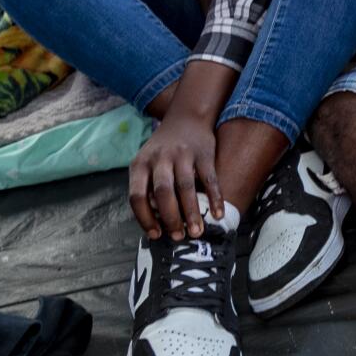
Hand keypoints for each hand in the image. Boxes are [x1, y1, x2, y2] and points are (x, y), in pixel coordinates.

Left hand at [128, 113, 222, 239]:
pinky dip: (214, 198)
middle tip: (178, 236)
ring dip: (192, 213)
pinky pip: (209, 179)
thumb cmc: (163, 150)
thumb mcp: (147, 164)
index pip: (137, 196)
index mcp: (140, 164)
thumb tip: (155, 222)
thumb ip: (147, 189)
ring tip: (196, 232)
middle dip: (171, 218)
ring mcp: (183, 155)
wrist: (186, 118)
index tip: (155, 234)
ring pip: (186, 187)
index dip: (144, 218)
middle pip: (162, 192)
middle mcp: (160, 158)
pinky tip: (218, 214)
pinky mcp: (204, 153)